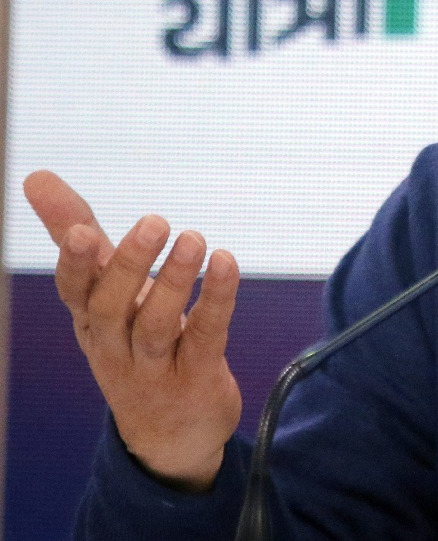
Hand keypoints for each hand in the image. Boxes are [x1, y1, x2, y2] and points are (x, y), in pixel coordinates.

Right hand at [24, 170, 242, 491]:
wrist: (170, 436)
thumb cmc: (131, 345)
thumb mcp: (101, 292)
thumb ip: (75, 234)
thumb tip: (36, 176)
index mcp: (90, 322)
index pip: (73, 293)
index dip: (74, 265)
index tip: (79, 231)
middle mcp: (115, 346)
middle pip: (112, 308)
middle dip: (129, 265)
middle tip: (155, 222)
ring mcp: (154, 367)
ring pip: (157, 325)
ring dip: (174, 280)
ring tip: (194, 239)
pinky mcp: (196, 377)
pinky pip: (205, 335)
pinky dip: (216, 299)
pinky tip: (226, 263)